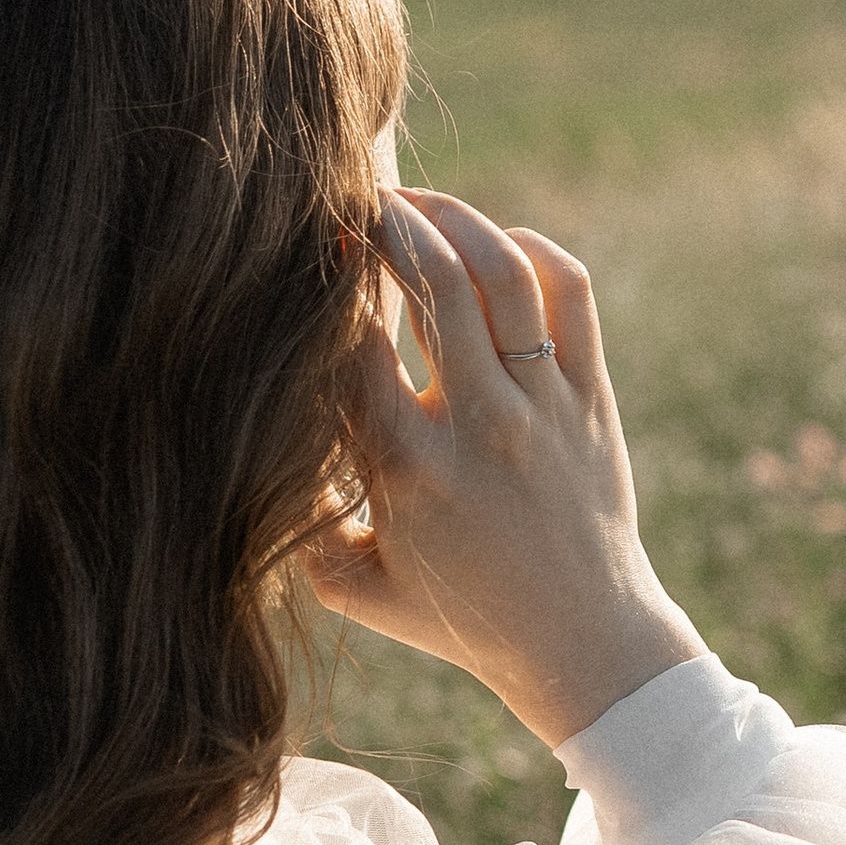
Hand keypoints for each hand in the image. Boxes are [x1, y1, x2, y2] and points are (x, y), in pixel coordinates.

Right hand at [300, 190, 704, 747]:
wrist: (581, 643)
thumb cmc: (459, 618)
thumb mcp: (354, 584)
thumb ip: (299, 516)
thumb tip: (252, 441)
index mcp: (406, 466)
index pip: (352, 339)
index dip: (325, 283)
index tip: (305, 258)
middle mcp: (479, 425)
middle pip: (431, 279)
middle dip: (388, 221)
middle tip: (360, 201)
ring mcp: (544, 406)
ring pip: (503, 270)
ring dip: (455, 218)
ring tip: (417, 206)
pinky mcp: (593, 399)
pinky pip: (569, 292)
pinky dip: (532, 250)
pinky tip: (496, 247)